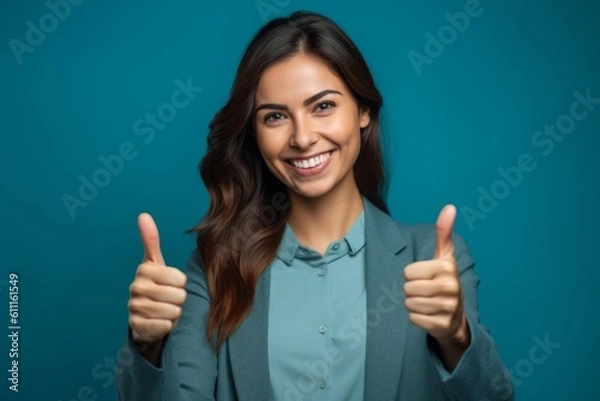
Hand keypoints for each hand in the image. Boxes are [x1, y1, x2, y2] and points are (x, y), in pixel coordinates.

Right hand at [128, 213, 187, 344]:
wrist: (144, 314)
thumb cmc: (156, 284)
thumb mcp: (155, 262)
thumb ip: (151, 239)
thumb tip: (143, 215)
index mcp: (144, 270)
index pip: (180, 278)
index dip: (181, 283)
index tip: (172, 283)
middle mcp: (136, 287)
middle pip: (179, 296)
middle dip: (179, 299)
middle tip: (170, 298)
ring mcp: (135, 307)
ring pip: (173, 311)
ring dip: (174, 313)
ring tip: (165, 309)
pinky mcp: (137, 326)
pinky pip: (164, 326)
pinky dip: (168, 325)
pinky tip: (160, 321)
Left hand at [403, 204, 467, 344]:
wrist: (456, 316)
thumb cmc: (444, 280)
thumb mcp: (444, 256)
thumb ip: (444, 232)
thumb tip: (449, 206)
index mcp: (447, 268)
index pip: (408, 272)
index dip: (411, 275)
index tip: (424, 276)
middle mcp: (451, 287)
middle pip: (408, 288)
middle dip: (411, 290)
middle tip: (424, 291)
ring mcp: (448, 308)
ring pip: (409, 304)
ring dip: (413, 304)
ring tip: (426, 302)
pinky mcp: (442, 325)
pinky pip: (414, 319)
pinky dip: (416, 318)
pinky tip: (428, 315)